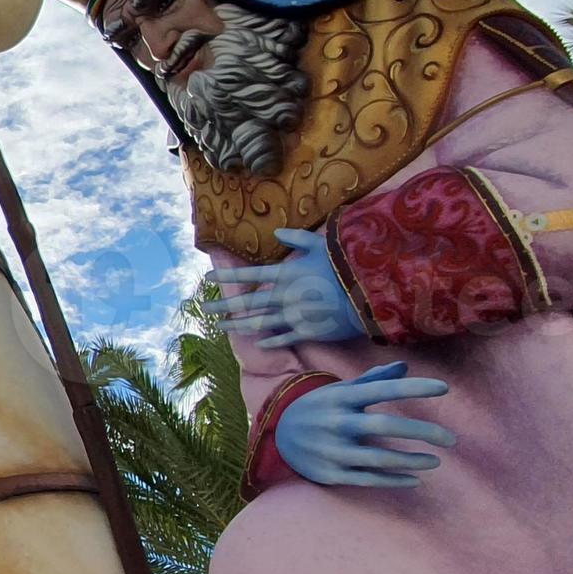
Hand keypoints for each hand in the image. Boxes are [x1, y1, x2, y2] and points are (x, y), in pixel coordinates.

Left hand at [217, 230, 368, 348]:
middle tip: (203, 310)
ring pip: (258, 323)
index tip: (208, 280)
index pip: (248, 276)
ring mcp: (294, 317)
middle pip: (247, 303)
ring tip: (220, 327)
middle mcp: (284, 296)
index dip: (227, 278)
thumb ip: (297, 238)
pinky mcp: (307, 332)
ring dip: (237, 325)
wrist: (369, 293)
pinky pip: (282, 338)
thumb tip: (277, 232)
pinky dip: (269, 340)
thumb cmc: (346, 265)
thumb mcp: (322, 245)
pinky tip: (257, 341)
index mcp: (286, 274)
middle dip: (223, 307)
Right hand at [275, 362, 455, 487]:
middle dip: (422, 432)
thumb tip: (404, 365)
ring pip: (379, 459)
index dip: (413, 388)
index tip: (444, 388)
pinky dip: (394, 481)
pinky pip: (367, 479)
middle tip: (451, 439)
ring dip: (412, 461)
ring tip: (435, 460)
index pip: (382, 389)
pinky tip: (415, 479)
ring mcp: (332, 451)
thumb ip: (372, 380)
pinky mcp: (330, 474)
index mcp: (340, 398)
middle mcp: (336, 423)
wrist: (278, 438)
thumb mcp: (340, 391)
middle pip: (384, 426)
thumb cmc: (320, 409)